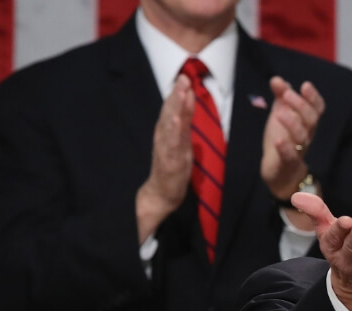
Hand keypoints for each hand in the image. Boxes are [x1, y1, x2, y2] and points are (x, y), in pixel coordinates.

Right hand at [136, 74, 193, 242]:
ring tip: (179, 94)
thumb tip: (189, 95)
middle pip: (169, 113)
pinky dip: (173, 132)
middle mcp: (164, 137)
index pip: (172, 108)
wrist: (162, 192)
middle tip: (182, 78)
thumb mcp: (182, 137)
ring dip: (174, 108)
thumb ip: (186, 117)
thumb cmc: (172, 163)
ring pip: (169, 125)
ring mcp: (166, 149)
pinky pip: (171, 144)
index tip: (184, 77)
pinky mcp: (169, 161)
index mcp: (167, 131)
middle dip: (176, 95)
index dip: (178, 92)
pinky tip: (176, 121)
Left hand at [261, 77, 325, 199]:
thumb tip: (277, 79)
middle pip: (312, 120)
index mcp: (307, 123)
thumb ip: (280, 97)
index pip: (317, 109)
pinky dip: (285, 148)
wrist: (278, 172)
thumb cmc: (283, 141)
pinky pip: (290, 157)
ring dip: (293, 124)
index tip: (305, 85)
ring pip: (303, 137)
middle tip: (287, 95)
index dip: (313, 97)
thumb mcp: (280, 115)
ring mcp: (299, 150)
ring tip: (281, 114)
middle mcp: (307, 136)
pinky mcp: (288, 164)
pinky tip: (278, 140)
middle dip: (301, 105)